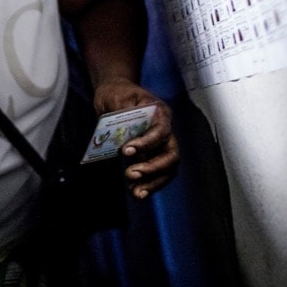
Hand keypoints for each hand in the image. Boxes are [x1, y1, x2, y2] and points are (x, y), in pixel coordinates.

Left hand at [93, 77, 178, 199]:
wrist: (115, 93)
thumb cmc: (117, 93)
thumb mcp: (115, 97)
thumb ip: (121, 115)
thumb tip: (123, 136)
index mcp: (160, 113)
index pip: (160, 131)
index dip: (146, 143)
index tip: (125, 151)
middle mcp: (165, 130)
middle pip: (170, 154)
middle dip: (152, 168)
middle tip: (130, 174)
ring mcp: (161, 144)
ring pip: (167, 168)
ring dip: (153, 182)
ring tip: (136, 192)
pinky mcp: (152, 154)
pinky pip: (158, 173)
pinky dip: (149, 183)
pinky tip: (136, 191)